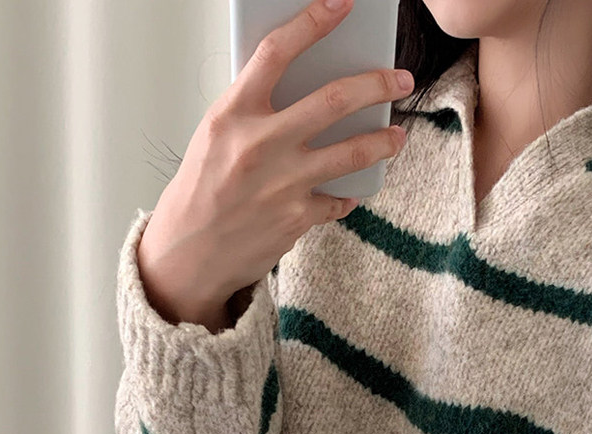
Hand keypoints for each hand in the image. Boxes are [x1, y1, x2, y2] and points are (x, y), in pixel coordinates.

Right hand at [137, 0, 414, 319]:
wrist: (190, 251)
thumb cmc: (203, 188)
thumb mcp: (217, 135)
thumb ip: (256, 109)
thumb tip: (305, 86)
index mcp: (233, 113)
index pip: (277, 52)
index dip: (313, 21)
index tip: (341, 4)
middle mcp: (260, 144)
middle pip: (333, 100)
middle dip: (376, 84)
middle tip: (401, 79)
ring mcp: (282, 183)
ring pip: (351, 152)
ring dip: (383, 142)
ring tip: (397, 136)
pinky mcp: (297, 217)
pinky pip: (338, 199)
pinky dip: (347, 194)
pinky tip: (351, 190)